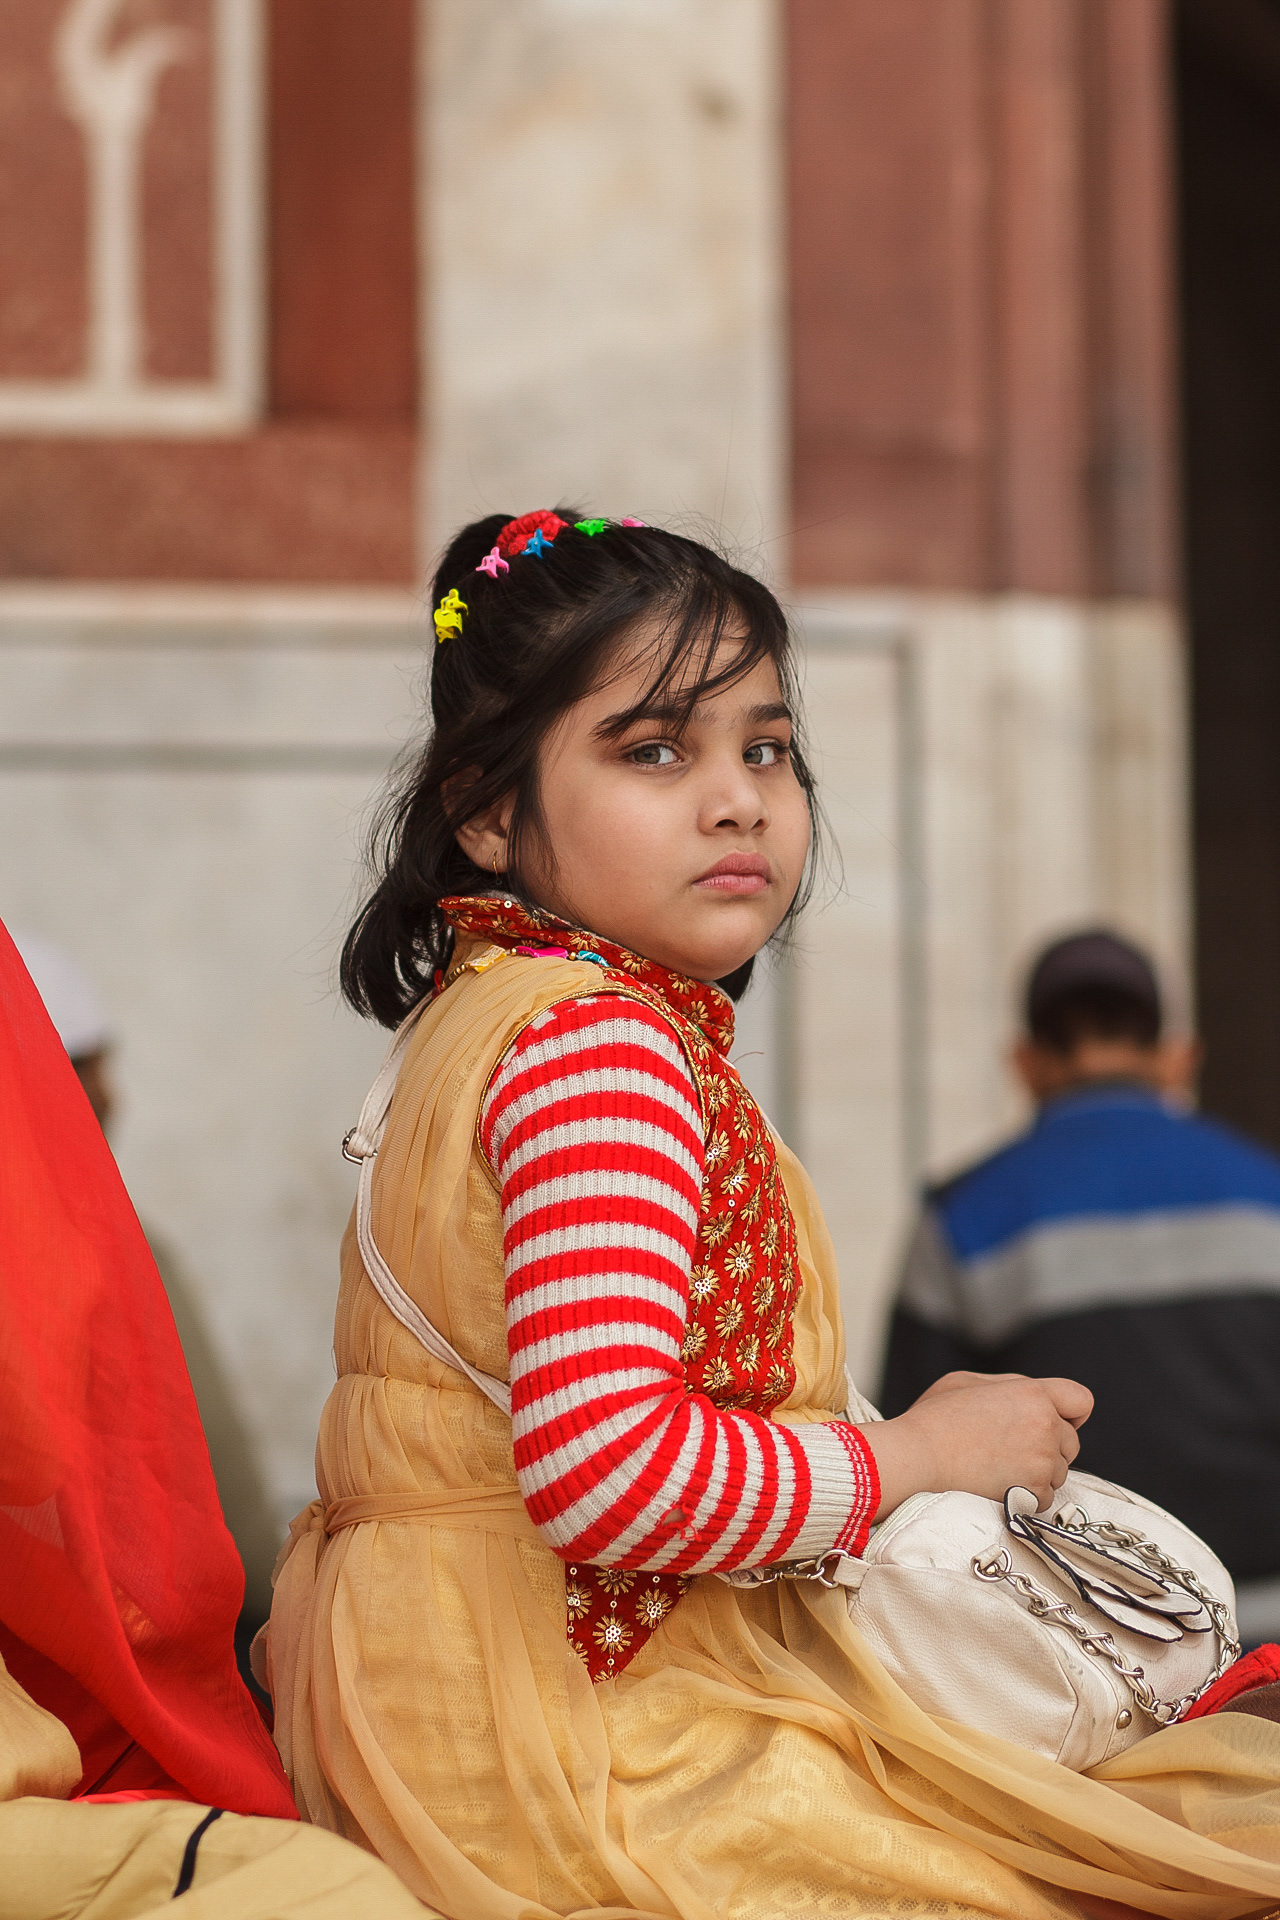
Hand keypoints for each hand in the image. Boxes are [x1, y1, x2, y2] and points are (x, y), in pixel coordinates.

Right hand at [859, 1370, 1093, 1518]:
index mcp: (1032, 1393)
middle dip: (1050, 1446)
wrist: (916, 1459)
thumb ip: (1009, 1386)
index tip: (1052, 1423)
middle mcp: (1045, 1425)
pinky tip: (998, 1485)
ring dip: (1038, 1473)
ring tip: (998, 1467)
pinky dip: (1027, 1496)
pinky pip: (1045, 1497)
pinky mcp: (1033, 1492)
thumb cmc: (934, 1419)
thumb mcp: (968, 1382)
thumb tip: (1032, 1397)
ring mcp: (1042, 1461)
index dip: (1069, 1413)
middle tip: (1010, 1449)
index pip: (1081, 1400)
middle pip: (1071, 1441)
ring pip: (1060, 1472)